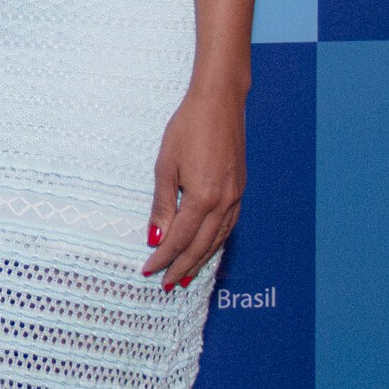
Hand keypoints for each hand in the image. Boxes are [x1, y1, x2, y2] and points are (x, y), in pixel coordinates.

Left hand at [142, 86, 244, 289]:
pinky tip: (206, 248)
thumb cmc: (188, 128)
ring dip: (201, 260)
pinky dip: (215, 243)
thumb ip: (162, 204)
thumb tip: (156, 236)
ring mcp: (236, 197)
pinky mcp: (239, 190)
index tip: (148, 270)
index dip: (164, 258)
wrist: (219, 104)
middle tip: (166, 284)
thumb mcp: (166, 165)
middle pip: (201, 246)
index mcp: (203, 198)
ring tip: (185, 275)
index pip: (180, 239)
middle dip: (182, 267)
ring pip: (217, 240)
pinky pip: (228, 226)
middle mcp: (224, 203)